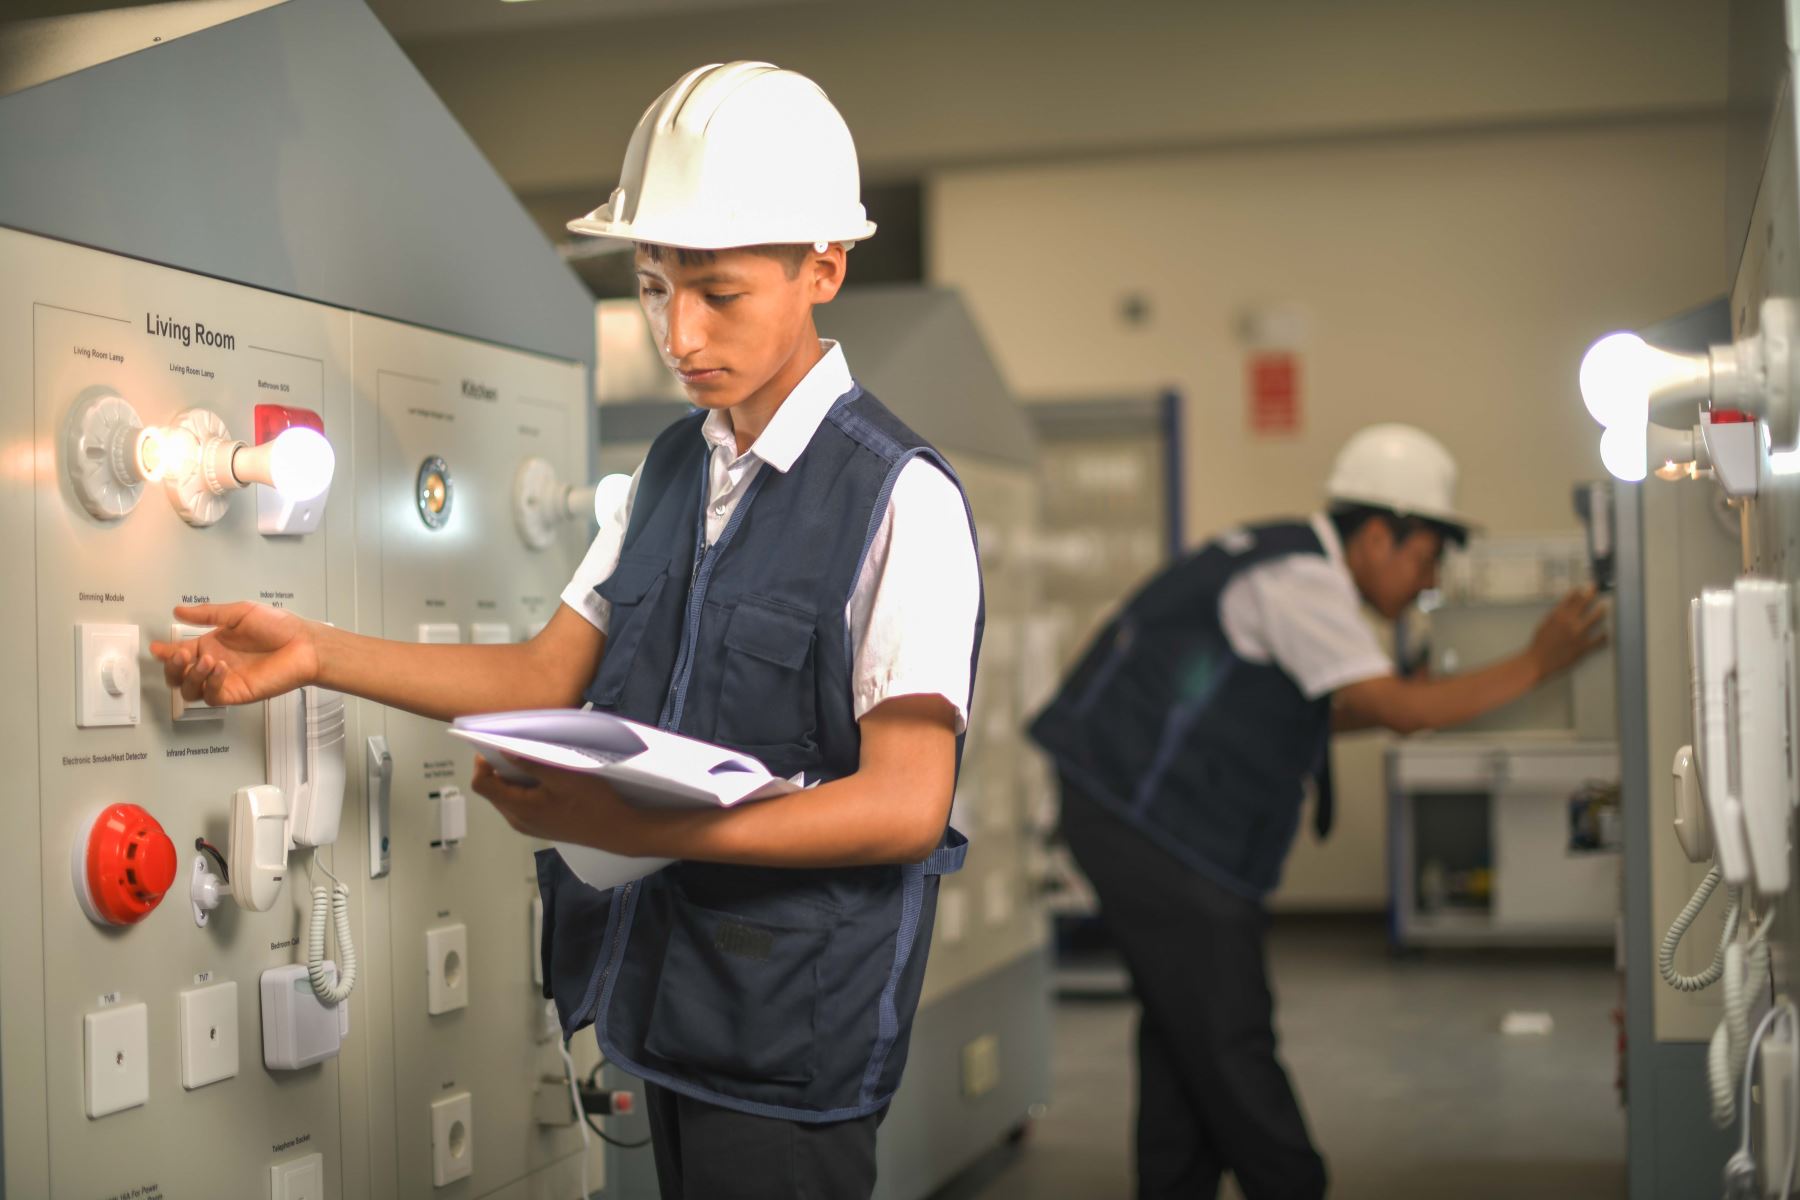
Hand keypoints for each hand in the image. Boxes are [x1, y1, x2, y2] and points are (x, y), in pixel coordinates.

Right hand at [147, 602, 319, 706]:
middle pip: (178, 676)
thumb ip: (208, 614)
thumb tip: (179, 610)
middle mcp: (214, 664)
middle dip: (172, 667)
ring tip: (206, 659)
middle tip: (180, 654)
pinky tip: (220, 668)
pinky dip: (209, 682)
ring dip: (190, 675)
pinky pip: (211, 696)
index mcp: (212, 645)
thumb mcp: (239, 612)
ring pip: (190, 689)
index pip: (180, 652)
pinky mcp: (236, 693)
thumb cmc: (278, 626)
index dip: (165, 652)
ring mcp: (224, 681)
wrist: (303, 643)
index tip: (156, 648)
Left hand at [470, 754, 669, 854]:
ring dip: (513, 778)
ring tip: (534, 763)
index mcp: (519, 808)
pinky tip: (546, 781)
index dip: (483, 763)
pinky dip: (525, 789)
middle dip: (499, 768)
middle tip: (518, 749)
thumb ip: (531, 764)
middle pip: (492, 791)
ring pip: (507, 798)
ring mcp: (529, 826)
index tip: (496, 745)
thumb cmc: (592, 802)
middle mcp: (517, 820)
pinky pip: (521, 805)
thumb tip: (503, 751)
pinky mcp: (540, 827)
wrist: (618, 830)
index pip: (482, 785)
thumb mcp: (563, 776)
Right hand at [1529, 585, 1608, 678]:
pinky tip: (1606, 634)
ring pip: (1595, 617)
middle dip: (1591, 594)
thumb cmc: (1539, 644)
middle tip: (1596, 589)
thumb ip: (1555, 615)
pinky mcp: (1584, 647)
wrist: (1538, 661)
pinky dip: (1604, 636)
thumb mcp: (1544, 624)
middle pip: (1584, 603)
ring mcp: (1578, 634)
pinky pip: (1599, 640)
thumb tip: (1564, 607)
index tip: (1584, 587)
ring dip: (1601, 611)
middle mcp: (1569, 622)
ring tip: (1604, 607)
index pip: (1571, 598)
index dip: (1579, 592)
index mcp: (1558, 615)